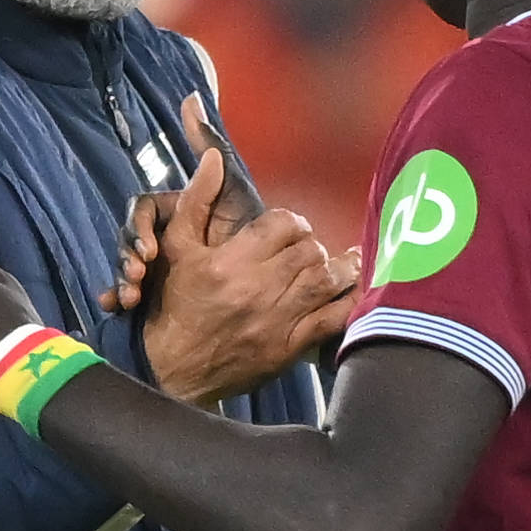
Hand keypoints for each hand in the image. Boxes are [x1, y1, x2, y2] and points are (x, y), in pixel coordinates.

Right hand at [103, 99, 358, 403]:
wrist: (173, 371)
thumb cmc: (174, 306)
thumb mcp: (175, 248)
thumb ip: (196, 200)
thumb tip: (215, 158)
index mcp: (230, 263)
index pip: (282, 225)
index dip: (290, 221)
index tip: (285, 228)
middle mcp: (257, 289)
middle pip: (309, 251)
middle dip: (312, 244)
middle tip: (308, 248)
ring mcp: (278, 320)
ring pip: (327, 280)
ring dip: (340, 267)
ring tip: (345, 260)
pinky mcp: (290, 348)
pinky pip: (333, 319)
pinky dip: (351, 301)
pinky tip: (356, 289)